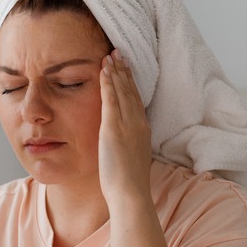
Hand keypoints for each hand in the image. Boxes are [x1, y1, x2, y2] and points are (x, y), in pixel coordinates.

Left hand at [98, 49, 152, 206]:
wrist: (131, 193)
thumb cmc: (129, 184)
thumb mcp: (131, 159)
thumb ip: (128, 146)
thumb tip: (122, 144)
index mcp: (142, 130)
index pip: (136, 100)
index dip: (130, 82)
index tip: (125, 68)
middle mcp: (137, 123)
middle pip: (131, 91)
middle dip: (124, 70)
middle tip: (118, 52)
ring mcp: (127, 125)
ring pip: (122, 91)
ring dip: (115, 71)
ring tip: (110, 55)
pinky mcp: (114, 129)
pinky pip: (111, 100)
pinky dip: (108, 84)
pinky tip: (103, 70)